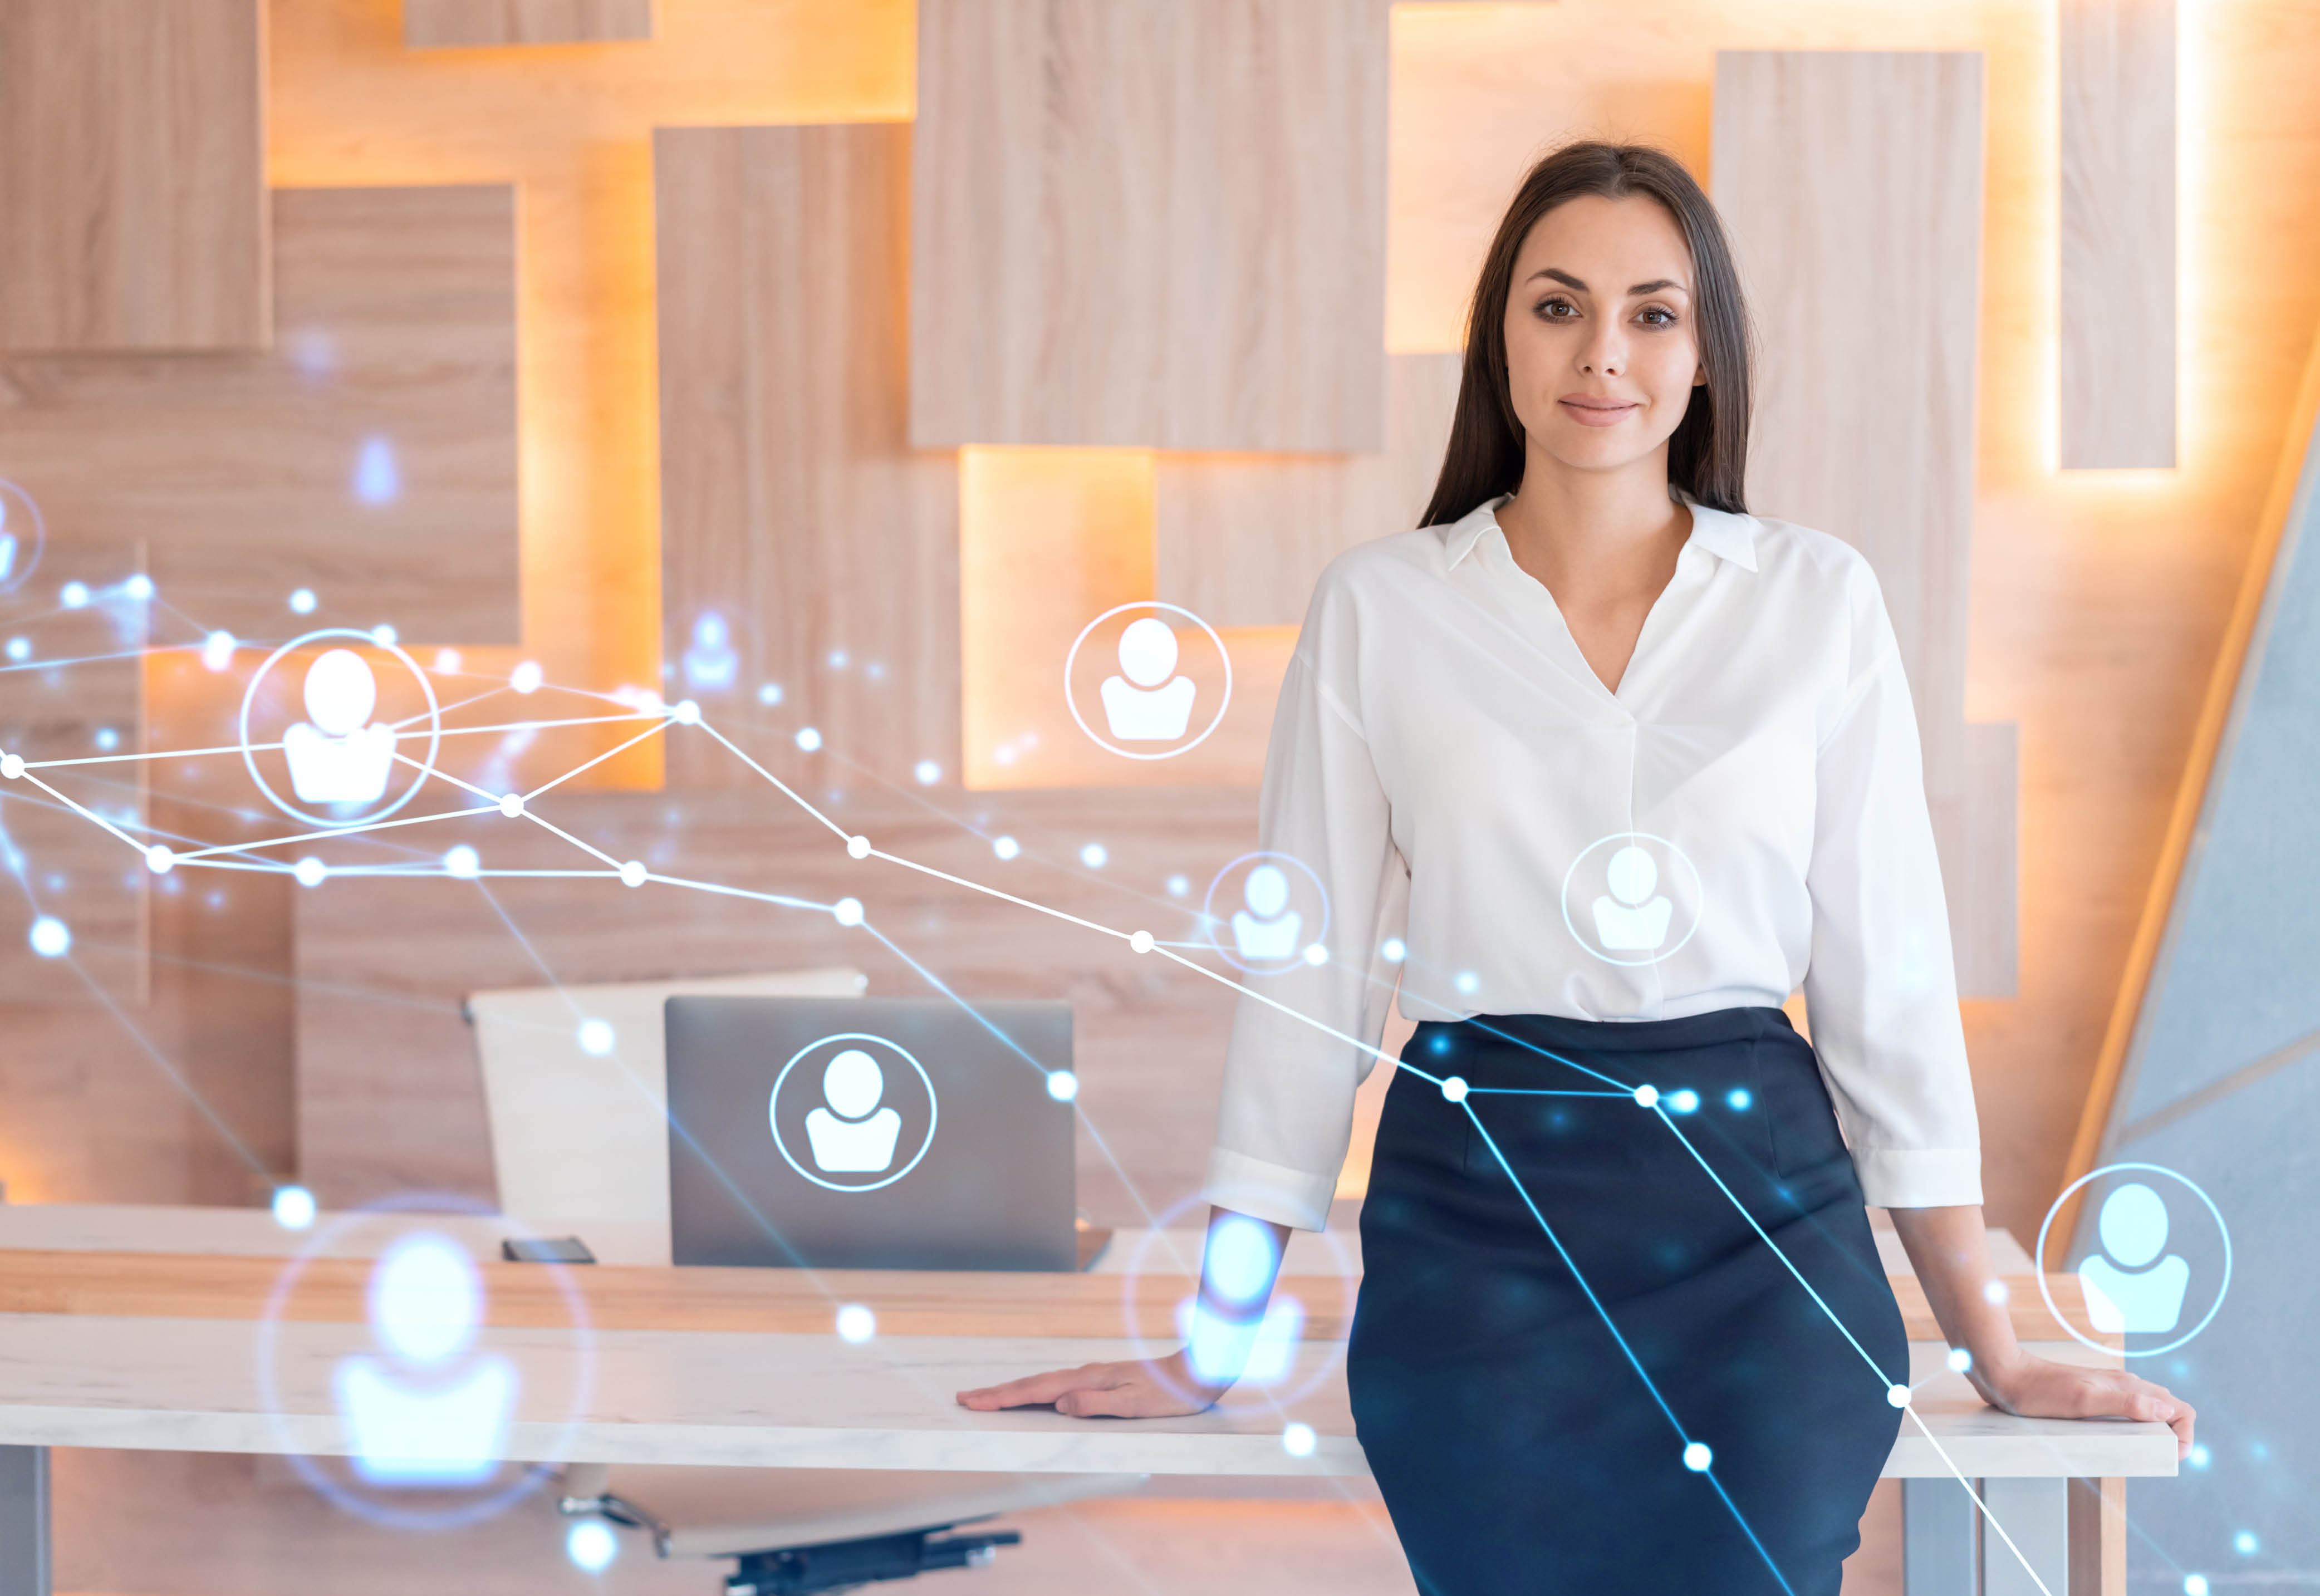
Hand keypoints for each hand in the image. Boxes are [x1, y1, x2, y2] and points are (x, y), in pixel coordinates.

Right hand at [956, 1349, 1225, 1418]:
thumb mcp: (1135, 1405)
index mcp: (1088, 1381)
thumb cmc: (1169, 1394)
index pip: (1036, 1390)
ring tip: (987, 1398)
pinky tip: (1032, 1397)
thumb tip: (1060, 1404)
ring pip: (1042, 1384)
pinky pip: (1057, 1386)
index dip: (1002, 1397)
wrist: (1196, 1373)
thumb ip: (1096, 1404)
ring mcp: (1091, 1376)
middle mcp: (1085, 1375)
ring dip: (1013, 1391)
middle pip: (1032, 1384)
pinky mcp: (1099, 1380)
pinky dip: (1035, 1391)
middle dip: (996, 1392)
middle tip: (964, 1398)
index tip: (972, 1400)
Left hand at [1971, 1352, 2195, 1458]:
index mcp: (2128, 1386)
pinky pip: (2123, 1414)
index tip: (2173, 1456)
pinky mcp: (2090, 1397)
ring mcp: (2107, 1391)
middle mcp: (2123, 1386)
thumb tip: (2166, 1412)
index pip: (2180, 1408)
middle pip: (2167, 1411)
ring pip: (2146, 1412)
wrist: (2004, 1375)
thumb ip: (2125, 1404)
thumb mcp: (2082, 1401)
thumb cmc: (2039, 1390)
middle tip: (2154, 1458)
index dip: (2186, 1435)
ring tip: (2136, 1453)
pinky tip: (2113, 1442)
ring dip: (2151, 1434)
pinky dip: (2129, 1430)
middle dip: (2172, 1436)